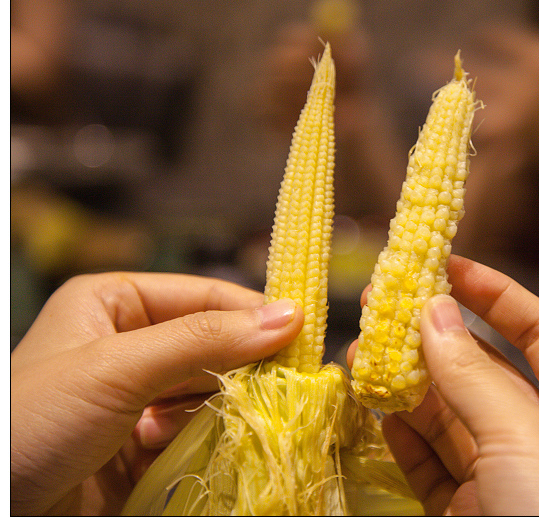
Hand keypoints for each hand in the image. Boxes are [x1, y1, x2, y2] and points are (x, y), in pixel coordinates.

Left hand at [11, 272, 303, 515]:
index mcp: (114, 303)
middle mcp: (129, 344)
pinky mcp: (143, 443)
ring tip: (246, 415)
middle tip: (290, 381)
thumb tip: (288, 316)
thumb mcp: (117, 368)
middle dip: (245, 364)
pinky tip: (204, 445)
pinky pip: (196, 431)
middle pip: (213, 343)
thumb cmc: (31, 421)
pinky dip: (209, 438)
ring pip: (210, 389)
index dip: (253, 312)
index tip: (304, 333)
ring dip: (226, 405)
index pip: (204, 296)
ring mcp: (137, 396)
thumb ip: (202, 339)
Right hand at [351, 256, 538, 514]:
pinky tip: (374, 405)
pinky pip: (430, 461)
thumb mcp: (524, 437)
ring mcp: (507, 476)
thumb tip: (428, 309)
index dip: (495, 293)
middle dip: (433, 337)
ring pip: (449, 414)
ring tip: (361, 351)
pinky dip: (401, 433)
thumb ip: (470, 373)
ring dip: (406, 383)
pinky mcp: (469, 512)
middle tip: (381, 303)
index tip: (445, 265)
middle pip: (485, 369)